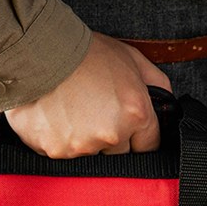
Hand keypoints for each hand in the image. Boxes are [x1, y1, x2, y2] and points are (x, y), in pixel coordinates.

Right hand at [4, 32, 171, 156]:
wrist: (39, 49)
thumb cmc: (85, 52)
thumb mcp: (132, 59)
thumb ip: (156, 85)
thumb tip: (167, 106)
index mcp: (135, 113)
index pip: (148, 145)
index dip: (139, 138)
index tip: (129, 132)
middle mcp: (112, 134)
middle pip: (120, 155)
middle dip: (111, 139)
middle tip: (94, 114)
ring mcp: (82, 146)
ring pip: (91, 155)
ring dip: (83, 140)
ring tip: (72, 112)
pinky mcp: (56, 150)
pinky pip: (63, 153)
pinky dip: (59, 139)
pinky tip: (55, 118)